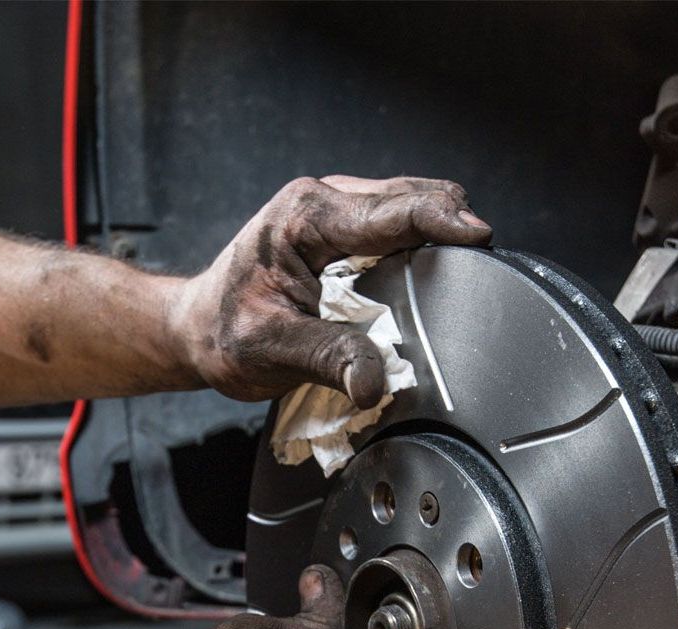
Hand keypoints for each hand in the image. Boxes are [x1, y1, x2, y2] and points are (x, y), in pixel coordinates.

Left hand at [169, 176, 492, 408]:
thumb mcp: (269, 350)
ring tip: (455, 282)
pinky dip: (424, 250)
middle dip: (450, 230)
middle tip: (476, 277)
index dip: (443, 222)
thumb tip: (373, 381)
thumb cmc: (223, 333)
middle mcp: (326, 200)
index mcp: (306, 216)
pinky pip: (403, 228)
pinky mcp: (351, 230)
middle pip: (415, 199)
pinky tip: (425, 283)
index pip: (392, 209)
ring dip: (439, 240)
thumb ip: (326, 358)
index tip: (479, 238)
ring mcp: (341, 211)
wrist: (197, 330)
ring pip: (414, 208)